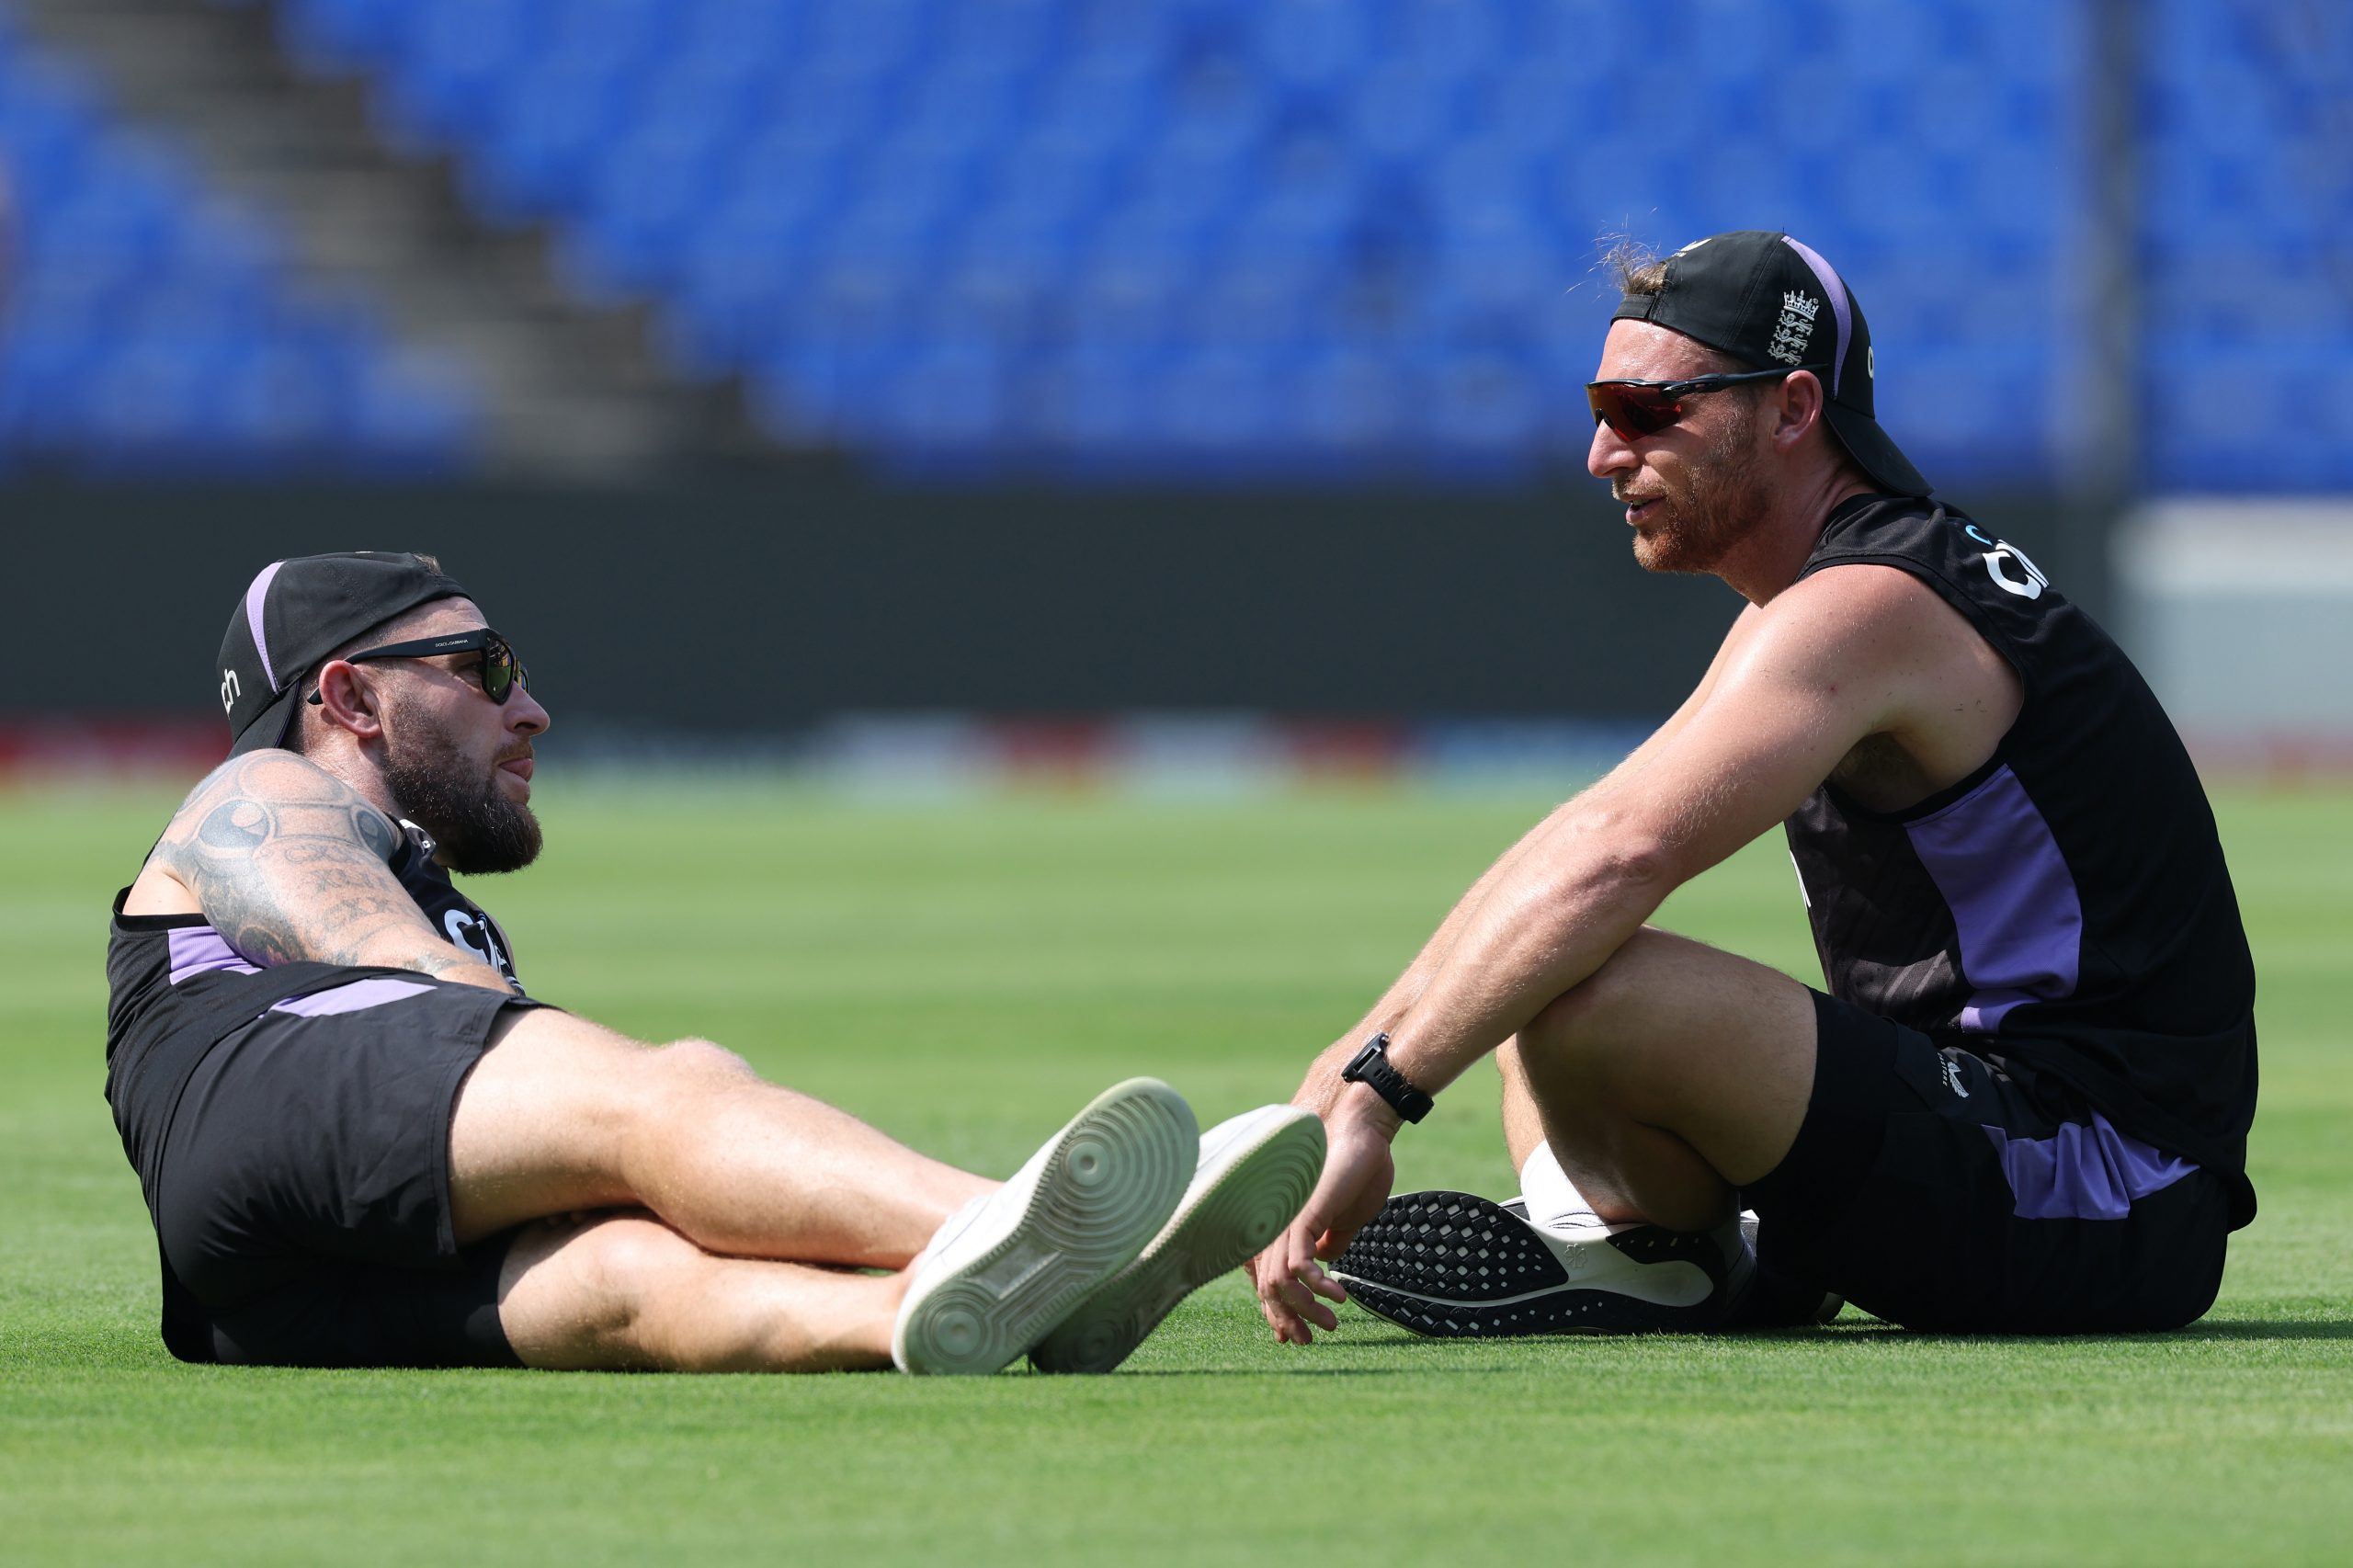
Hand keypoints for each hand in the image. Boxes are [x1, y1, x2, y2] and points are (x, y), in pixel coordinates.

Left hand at [1253, 1086, 1400, 1343]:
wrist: (1362, 1128)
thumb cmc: (1356, 1167)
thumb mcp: (1345, 1216)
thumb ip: (1331, 1239)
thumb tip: (1326, 1264)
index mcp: (1283, 1226)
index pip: (1267, 1280)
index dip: (1277, 1312)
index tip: (1295, 1336)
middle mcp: (1274, 1225)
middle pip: (1265, 1288)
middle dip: (1287, 1321)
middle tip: (1310, 1340)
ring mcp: (1283, 1221)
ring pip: (1277, 1284)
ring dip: (1305, 1310)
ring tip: (1332, 1322)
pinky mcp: (1299, 1217)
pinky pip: (1296, 1267)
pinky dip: (1316, 1288)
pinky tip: (1338, 1295)